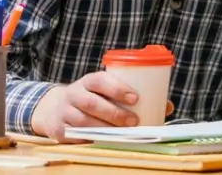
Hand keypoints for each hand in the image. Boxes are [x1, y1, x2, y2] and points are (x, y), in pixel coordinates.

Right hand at [30, 72, 145, 141]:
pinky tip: (102, 141)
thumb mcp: (106, 92)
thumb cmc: (92, 98)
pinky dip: (89, 139)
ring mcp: (63, 112)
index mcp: (88, 81)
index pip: (100, 80)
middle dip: (114, 113)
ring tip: (122, 133)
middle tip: (134, 121)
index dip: (117, 87)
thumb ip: (131, 96)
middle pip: (92, 103)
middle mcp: (73, 94)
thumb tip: (167, 107)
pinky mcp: (58, 129)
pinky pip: (74, 136)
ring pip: (83, 121)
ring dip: (104, 128)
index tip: (135, 98)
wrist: (54, 107)